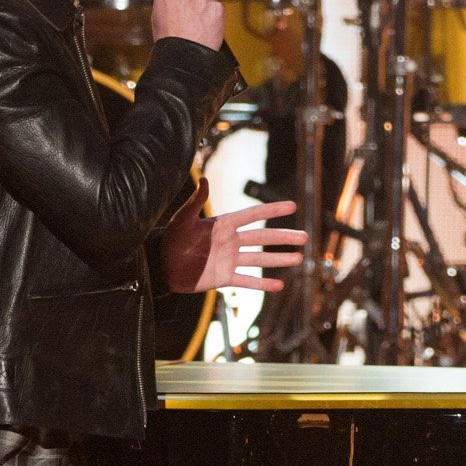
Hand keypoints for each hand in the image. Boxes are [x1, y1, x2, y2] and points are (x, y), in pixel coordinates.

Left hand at [161, 183, 307, 293]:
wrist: (161, 266)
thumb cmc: (170, 240)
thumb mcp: (182, 220)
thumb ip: (196, 202)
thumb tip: (204, 179)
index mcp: (223, 225)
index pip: (252, 215)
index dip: (272, 210)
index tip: (292, 206)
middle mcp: (230, 242)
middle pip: (262, 238)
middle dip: (283, 237)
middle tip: (305, 237)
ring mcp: (229, 261)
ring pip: (259, 260)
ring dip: (279, 260)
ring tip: (298, 258)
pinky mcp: (224, 278)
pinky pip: (247, 281)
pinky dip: (263, 284)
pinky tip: (279, 285)